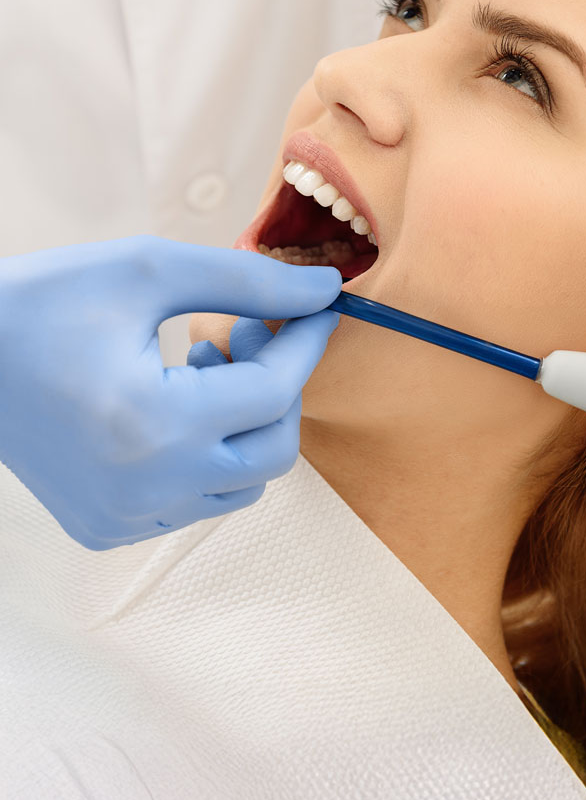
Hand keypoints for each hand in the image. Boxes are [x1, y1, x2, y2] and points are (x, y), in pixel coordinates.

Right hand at [0, 235, 341, 549]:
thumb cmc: (44, 301)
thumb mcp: (148, 270)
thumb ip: (247, 280)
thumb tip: (326, 290)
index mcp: (153, 424)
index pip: (273, 392)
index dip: (304, 343)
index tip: (317, 307)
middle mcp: (143, 488)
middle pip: (273, 452)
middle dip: (278, 388)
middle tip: (243, 334)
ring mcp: (122, 519)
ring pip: (240, 486)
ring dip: (244, 425)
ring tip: (198, 365)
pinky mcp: (104, 529)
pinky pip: (193, 503)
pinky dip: (206, 456)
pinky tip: (171, 403)